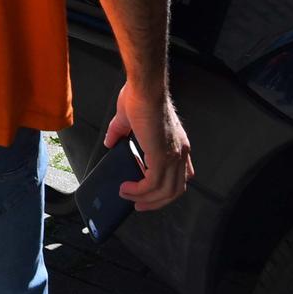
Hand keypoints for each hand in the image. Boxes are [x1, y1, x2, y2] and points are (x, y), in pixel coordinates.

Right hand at [104, 82, 192, 211]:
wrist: (144, 89)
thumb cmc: (140, 96)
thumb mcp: (128, 119)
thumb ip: (119, 132)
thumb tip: (110, 142)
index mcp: (178, 144)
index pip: (182, 175)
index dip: (168, 187)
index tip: (150, 192)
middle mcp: (180, 152)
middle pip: (175, 190)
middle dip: (156, 202)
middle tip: (139, 204)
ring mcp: (173, 156)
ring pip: (165, 192)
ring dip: (145, 200)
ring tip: (128, 197)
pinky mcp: (162, 157)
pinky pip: (152, 185)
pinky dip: (139, 191)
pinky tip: (126, 189)